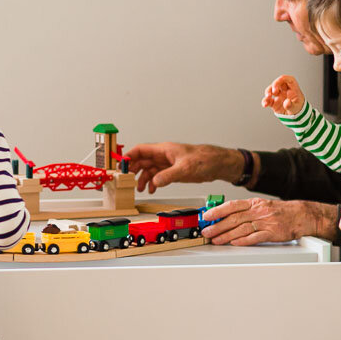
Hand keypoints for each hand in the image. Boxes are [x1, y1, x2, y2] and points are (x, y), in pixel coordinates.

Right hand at [122, 142, 240, 192]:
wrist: (218, 164)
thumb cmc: (205, 159)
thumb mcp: (185, 168)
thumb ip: (168, 175)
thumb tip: (155, 182)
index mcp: (164, 150)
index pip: (141, 150)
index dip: (129, 157)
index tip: (122, 165)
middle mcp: (163, 156)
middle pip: (142, 161)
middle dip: (133, 170)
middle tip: (127, 180)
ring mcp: (168, 164)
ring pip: (149, 170)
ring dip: (142, 179)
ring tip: (140, 189)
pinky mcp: (173, 171)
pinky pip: (158, 176)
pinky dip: (153, 183)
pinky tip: (152, 189)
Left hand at [200, 197, 320, 245]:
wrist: (301, 215)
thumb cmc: (280, 212)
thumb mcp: (261, 206)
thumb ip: (245, 211)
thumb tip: (226, 217)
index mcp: (254, 204)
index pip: (231, 206)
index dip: (217, 211)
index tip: (206, 216)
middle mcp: (258, 212)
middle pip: (234, 219)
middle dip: (217, 226)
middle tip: (207, 232)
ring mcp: (265, 222)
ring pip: (241, 229)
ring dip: (226, 236)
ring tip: (216, 240)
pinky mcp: (272, 233)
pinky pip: (255, 237)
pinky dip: (244, 240)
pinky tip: (234, 243)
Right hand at [262, 75, 305, 116]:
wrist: (295, 116)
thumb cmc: (298, 108)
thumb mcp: (296, 107)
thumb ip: (291, 105)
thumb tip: (287, 102)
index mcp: (293, 88)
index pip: (287, 79)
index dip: (281, 79)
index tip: (277, 83)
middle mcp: (285, 90)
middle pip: (278, 83)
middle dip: (274, 85)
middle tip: (274, 92)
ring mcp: (278, 96)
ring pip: (271, 90)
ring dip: (268, 92)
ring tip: (268, 97)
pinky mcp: (273, 102)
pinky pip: (268, 100)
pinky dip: (265, 101)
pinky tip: (265, 104)